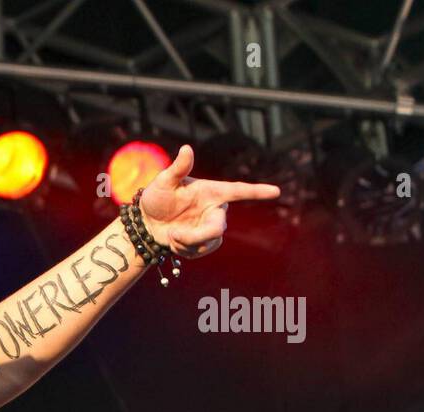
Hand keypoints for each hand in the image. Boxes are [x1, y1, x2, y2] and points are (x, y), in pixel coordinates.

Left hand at [137, 144, 280, 258]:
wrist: (147, 222)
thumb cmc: (157, 197)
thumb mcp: (164, 182)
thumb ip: (178, 168)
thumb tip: (187, 148)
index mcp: (212, 191)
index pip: (239, 190)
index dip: (257, 191)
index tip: (276, 191)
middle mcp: (215, 209)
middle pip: (217, 228)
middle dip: (195, 236)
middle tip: (173, 234)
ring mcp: (211, 226)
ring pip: (210, 242)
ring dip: (186, 243)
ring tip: (171, 235)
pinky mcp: (204, 242)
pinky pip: (201, 252)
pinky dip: (184, 250)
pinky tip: (174, 242)